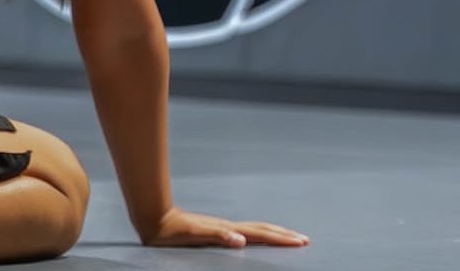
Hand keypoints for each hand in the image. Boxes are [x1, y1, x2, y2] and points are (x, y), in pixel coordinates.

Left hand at [141, 206, 307, 247]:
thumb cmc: (172, 231)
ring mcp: (222, 227)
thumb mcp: (194, 235)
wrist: (154, 218)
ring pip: (254, 229)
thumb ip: (218, 236)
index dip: (281, 239)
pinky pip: (243, 232)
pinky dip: (257, 235)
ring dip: (273, 233)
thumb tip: (241, 240)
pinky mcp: (214, 229)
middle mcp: (227, 227)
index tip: (302, 241)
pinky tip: (255, 238)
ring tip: (287, 236)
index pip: (261, 235)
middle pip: (262, 229)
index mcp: (227, 230)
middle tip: (304, 240)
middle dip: (283, 235)